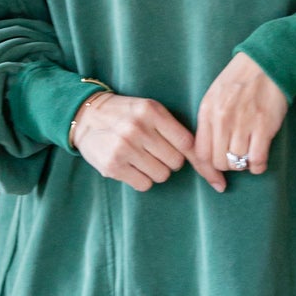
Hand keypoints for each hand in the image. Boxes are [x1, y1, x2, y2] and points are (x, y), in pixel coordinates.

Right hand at [72, 90, 212, 192]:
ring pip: (162, 175)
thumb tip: (209, 162)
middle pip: (176, 162)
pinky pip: (144, 185)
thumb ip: (174, 130)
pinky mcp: (113, 166)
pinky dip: (142, 180)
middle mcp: (138, 128)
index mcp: (152, 111)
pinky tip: (131, 167)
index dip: (196, 157)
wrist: (86, 116)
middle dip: (171, 161)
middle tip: (156, 152)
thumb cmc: (126, 115)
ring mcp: (124, 148)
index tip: (208, 171)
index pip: (188, 143)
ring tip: (142, 158)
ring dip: (156, 171)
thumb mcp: (150, 111)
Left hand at [193, 51, 288, 189]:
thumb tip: (208, 153)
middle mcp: (222, 120)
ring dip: (244, 164)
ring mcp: (243, 124)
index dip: (207, 172)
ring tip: (249, 154)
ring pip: (238, 162)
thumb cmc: (239, 81)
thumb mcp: (214, 97)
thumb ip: (209, 123)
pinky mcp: (264, 127)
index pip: (200, 154)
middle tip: (236, 159)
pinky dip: (258, 166)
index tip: (216, 181)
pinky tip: (259, 159)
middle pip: (219, 162)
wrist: (266, 64)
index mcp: (207, 112)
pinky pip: (257, 160)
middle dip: (227, 166)